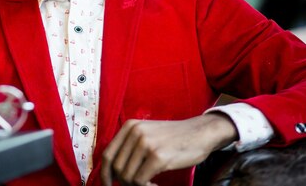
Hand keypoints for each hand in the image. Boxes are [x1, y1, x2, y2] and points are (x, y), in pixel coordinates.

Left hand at [100, 114, 236, 185]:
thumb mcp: (147, 134)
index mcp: (129, 126)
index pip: (107, 155)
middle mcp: (135, 132)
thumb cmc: (174, 138)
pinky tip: (156, 184)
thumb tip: (113, 172)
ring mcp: (146, 144)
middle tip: (138, 184)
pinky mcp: (158, 156)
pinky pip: (140, 181)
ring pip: (127, 177)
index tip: (109, 185)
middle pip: (117, 168)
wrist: (200, 133)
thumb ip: (130, 147)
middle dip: (124, 182)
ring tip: (150, 183)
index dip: (105, 174)